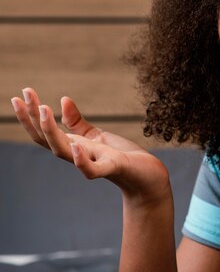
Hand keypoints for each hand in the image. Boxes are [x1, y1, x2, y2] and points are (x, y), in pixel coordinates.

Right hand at [11, 88, 169, 201]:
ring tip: (44, 110)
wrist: (147, 177)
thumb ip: (77, 122)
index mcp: (73, 146)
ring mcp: (93, 163)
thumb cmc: (121, 157)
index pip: (44, 133)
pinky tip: (77, 147)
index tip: (20, 94)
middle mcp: (78, 156)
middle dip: (32, 120)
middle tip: (21, 97)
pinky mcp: (112, 169)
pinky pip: (92, 170)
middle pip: (47, 140)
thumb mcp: (96, 135)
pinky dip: (82, 162)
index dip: (30, 116)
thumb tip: (63, 100)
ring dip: (51, 132)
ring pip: (64, 152)